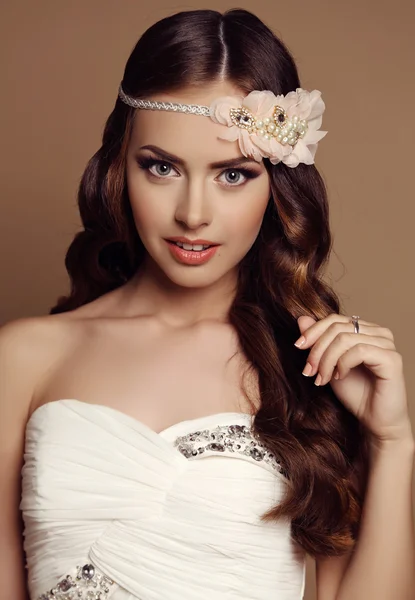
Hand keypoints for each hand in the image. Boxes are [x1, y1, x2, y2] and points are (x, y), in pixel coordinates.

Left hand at [294, 314, 412, 444]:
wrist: (375, 421)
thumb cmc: (355, 394)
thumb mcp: (328, 364)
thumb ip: (318, 342)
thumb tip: (301, 319)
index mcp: (365, 330)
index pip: (335, 319)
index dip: (313, 331)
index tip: (298, 346)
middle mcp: (379, 332)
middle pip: (337, 327)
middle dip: (317, 349)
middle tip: (308, 371)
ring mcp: (387, 344)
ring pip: (345, 338)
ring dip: (327, 360)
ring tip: (321, 378)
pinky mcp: (392, 359)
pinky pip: (359, 351)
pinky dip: (343, 364)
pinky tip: (339, 377)